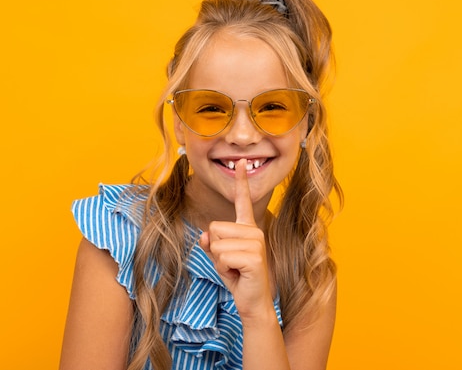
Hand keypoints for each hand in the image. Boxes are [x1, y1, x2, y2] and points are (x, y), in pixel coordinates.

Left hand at [199, 159, 272, 319]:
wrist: (253, 301)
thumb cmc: (237, 277)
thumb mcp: (219, 257)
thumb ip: (211, 243)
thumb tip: (205, 235)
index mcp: (247, 228)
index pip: (242, 201)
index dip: (241, 181)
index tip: (241, 161)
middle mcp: (254, 231)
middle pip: (214, 227)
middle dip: (215, 248)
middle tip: (231, 263)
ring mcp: (256, 243)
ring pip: (217, 242)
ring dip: (219, 260)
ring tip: (235, 269)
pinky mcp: (254, 257)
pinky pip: (222, 256)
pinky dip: (224, 269)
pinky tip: (239, 274)